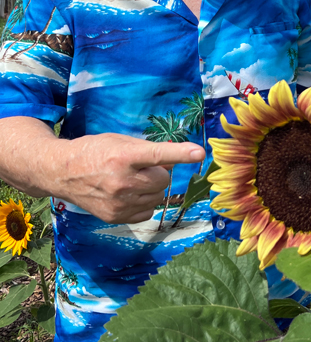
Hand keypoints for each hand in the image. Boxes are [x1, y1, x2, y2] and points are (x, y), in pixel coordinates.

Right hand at [53, 133, 204, 223]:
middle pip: (163, 180)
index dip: (181, 154)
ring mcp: (119, 203)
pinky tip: (128, 193)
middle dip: (158, 173)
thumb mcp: (120, 141)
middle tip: (142, 167)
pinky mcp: (116, 217)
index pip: (158, 155)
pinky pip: (148, 211)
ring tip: (132, 180)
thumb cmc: (94, 151)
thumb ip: (148, 150)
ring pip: (157, 197)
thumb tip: (175, 157)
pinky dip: (144, 202)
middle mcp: (122, 181)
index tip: (199, 153)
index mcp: (123, 157)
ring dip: (152, 188)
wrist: (62, 173)